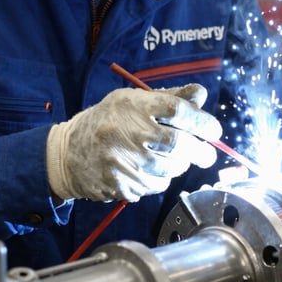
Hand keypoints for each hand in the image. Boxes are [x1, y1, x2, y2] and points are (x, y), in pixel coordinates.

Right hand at [46, 85, 221, 201]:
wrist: (68, 153)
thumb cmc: (108, 120)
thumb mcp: (134, 99)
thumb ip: (170, 97)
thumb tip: (201, 95)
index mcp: (133, 106)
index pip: (177, 110)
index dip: (201, 120)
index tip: (214, 130)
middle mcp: (128, 133)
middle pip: (178, 144)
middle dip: (200, 151)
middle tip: (207, 154)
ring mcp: (123, 162)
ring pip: (170, 169)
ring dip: (180, 165)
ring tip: (172, 158)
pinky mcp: (120, 185)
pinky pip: (155, 186)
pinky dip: (161, 179)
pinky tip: (151, 170)